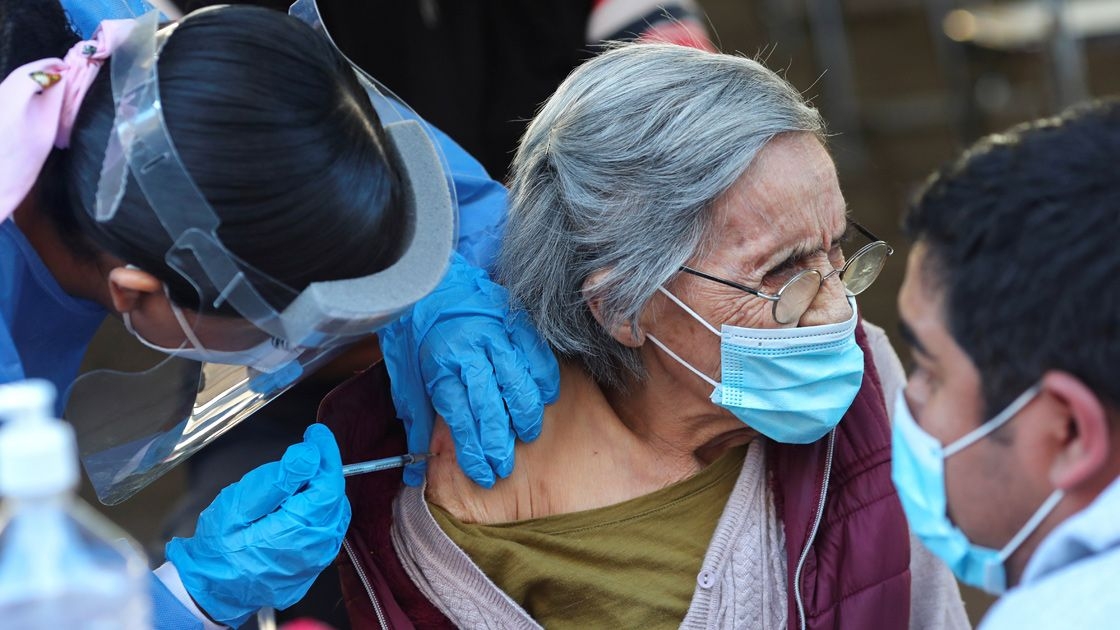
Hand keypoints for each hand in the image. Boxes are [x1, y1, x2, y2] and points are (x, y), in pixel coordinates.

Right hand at [165, 424, 349, 627]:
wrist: (211, 589)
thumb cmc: (219, 547)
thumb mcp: (240, 505)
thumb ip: (278, 479)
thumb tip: (309, 454)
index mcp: (299, 531)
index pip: (330, 484)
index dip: (326, 454)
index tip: (317, 434)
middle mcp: (317, 548)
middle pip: (334, 496)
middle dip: (322, 470)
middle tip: (301, 453)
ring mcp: (318, 560)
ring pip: (332, 512)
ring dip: (319, 489)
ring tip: (294, 479)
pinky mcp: (314, 564)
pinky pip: (326, 529)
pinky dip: (316, 509)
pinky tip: (295, 503)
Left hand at [379, 252, 559, 487]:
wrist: (431, 285)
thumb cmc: (419, 337)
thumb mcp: (408, 380)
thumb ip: (417, 424)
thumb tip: (416, 473)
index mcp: (441, 367)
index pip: (460, 418)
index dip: (473, 450)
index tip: (483, 472)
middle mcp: (469, 352)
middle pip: (489, 406)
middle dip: (498, 442)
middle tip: (504, 466)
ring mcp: (495, 335)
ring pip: (517, 382)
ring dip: (524, 414)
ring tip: (527, 434)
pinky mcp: (514, 321)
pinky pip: (536, 354)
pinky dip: (542, 378)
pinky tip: (544, 397)